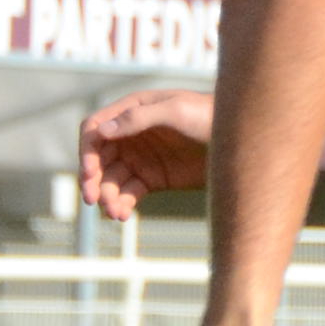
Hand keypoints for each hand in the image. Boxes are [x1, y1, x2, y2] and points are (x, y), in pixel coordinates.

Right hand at [75, 88, 212, 222]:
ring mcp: (140, 158)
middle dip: (92, 180)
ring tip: (115, 213)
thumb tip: (101, 131)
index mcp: (131, 111)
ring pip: (111, 180)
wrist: (238, 141)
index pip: (94, 130)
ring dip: (107, 197)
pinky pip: (128, 193)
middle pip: (98, 159)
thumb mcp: (175, 110)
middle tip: (92, 200)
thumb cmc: (208, 115)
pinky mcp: (153, 179)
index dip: (86, 151)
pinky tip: (122, 214)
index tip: (89, 173)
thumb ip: (138, 118)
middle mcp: (130, 134)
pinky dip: (122, 204)